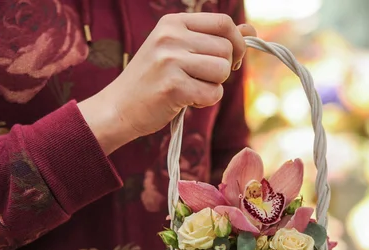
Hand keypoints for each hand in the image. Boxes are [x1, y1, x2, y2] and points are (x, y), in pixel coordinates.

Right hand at [78, 13, 256, 154]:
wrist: (118, 108)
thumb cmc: (152, 80)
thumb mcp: (177, 49)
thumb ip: (212, 38)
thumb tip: (250, 28)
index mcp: (173, 22)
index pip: (223, 22)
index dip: (237, 42)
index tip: (231, 59)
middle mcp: (171, 36)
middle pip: (226, 49)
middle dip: (224, 69)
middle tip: (202, 79)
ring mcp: (170, 61)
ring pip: (223, 71)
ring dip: (214, 86)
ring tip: (191, 89)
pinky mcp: (173, 87)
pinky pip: (213, 94)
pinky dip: (205, 101)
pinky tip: (185, 100)